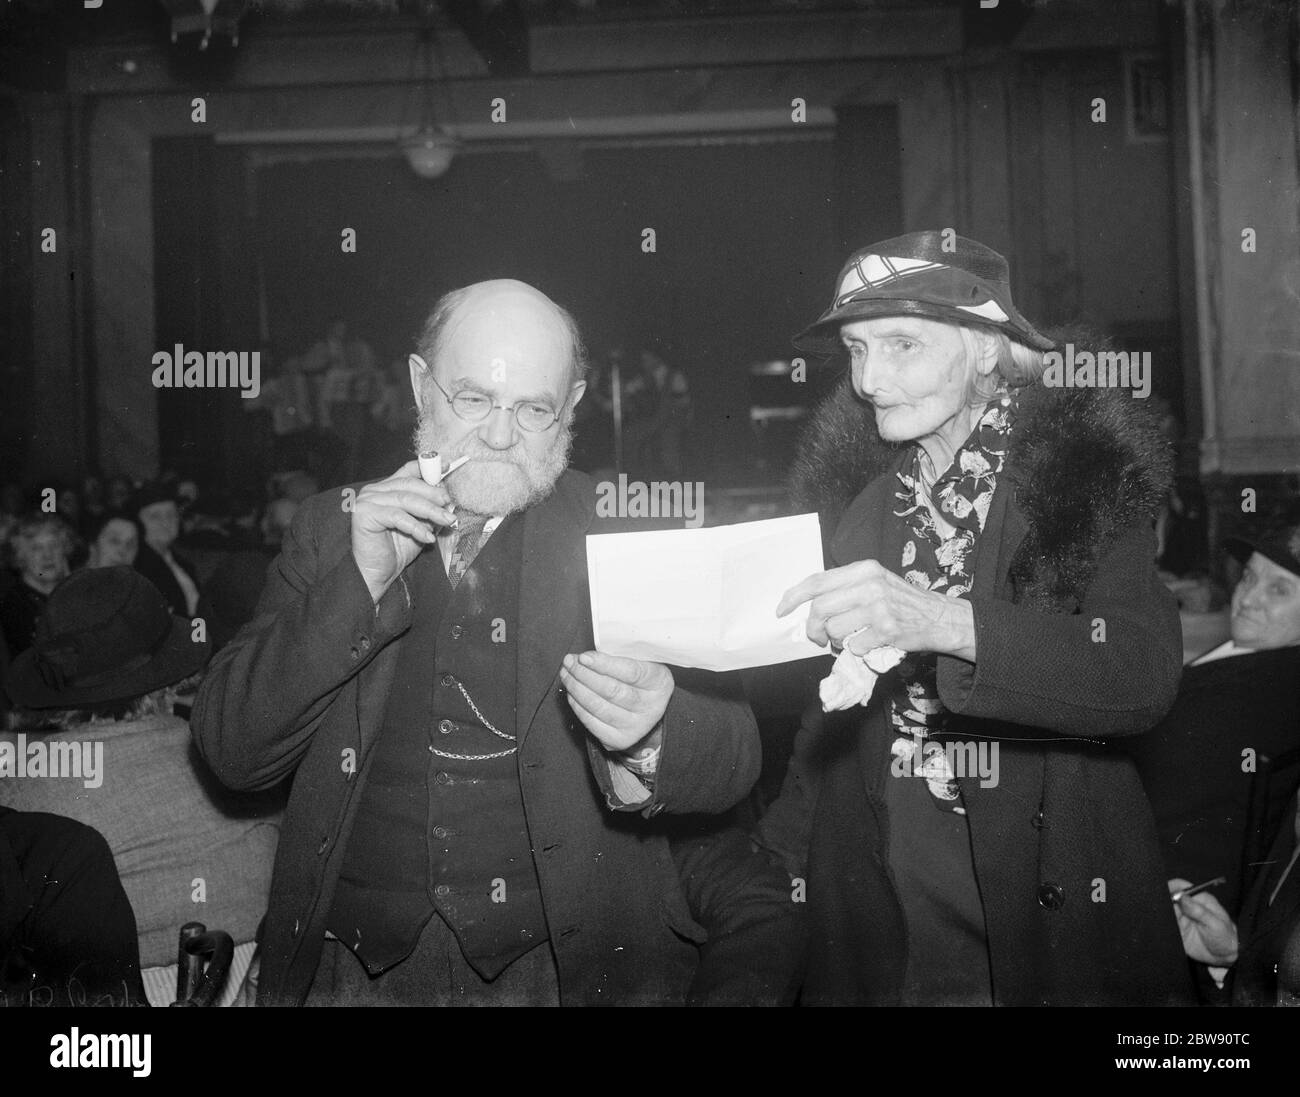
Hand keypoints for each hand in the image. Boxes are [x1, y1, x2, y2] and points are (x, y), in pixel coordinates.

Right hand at [351, 460, 457, 602]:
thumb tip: (449, 500)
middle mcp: (374, 491)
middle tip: (449, 504)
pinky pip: (397, 516)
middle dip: (433, 494)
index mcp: (386, 489)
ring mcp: (367, 501)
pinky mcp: (364, 515)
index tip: (446, 468)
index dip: (427, 468)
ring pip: (405, 499)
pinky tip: (428, 537)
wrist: (378, 573)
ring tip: (447, 520)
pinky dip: (416, 526)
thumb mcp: (421, 525)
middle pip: (409, 484)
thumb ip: (430, 510)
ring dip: (430, 511)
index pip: (408, 472)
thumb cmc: (397, 550)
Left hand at [559, 651, 673, 751]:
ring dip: (576, 688)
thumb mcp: (640, 662)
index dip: (604, 664)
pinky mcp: (620, 740)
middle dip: (584, 674)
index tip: (583, 657)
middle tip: (568, 662)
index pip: (630, 672)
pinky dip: (577, 706)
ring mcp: (636, 727)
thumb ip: (618, 657)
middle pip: (611, 691)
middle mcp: (652, 708)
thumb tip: (582, 658)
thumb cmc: (639, 679)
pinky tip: (571, 693)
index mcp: (660, 682)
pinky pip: (592, 723)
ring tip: (566, 674)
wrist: (647, 710)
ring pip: (598, 707)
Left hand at [776, 559, 975, 659]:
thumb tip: (808, 604)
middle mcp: (870, 584)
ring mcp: (879, 607)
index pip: (817, 580)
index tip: (781, 609)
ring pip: (834, 630)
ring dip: (835, 641)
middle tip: (818, 637)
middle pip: (820, 608)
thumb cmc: (900, 601)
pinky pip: (854, 646)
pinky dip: (855, 649)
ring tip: (849, 639)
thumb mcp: (874, 582)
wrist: (939, 617)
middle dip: (813, 627)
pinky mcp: (887, 630)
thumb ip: (844, 587)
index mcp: (863, 569)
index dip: (794, 596)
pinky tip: (869, 643)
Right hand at [1169, 878, 1238, 965]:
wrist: (1224, 956)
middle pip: (1169, 897)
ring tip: (1172, 923)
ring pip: (1164, 911)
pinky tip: (1169, 930)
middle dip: (1164, 901)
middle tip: (1167, 910)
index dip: (1171, 887)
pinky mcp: (1176, 929)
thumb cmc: (1226, 937)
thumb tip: (1182, 897)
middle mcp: (1187, 906)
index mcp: (1199, 899)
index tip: (1165, 893)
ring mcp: (1180, 918)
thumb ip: (1199, 911)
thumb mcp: (1215, 924)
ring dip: (1163, 914)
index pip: (1181, 886)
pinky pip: (1165, 924)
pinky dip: (1163, 925)